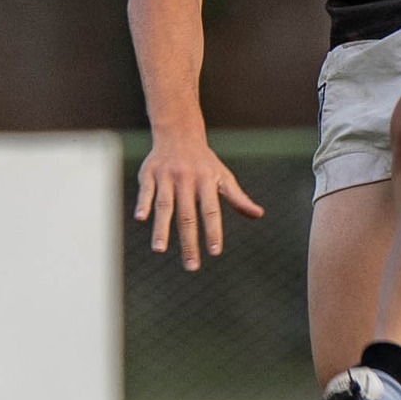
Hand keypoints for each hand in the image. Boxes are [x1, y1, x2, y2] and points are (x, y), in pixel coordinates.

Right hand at [133, 131, 264, 269]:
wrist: (179, 133)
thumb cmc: (205, 162)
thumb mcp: (223, 177)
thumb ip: (238, 198)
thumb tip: (259, 215)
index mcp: (207, 181)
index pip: (211, 210)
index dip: (213, 231)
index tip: (215, 252)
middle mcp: (187, 179)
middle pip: (187, 214)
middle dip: (189, 241)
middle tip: (191, 266)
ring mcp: (167, 176)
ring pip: (165, 205)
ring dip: (162, 228)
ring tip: (160, 250)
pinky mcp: (149, 173)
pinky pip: (146, 191)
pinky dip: (143, 203)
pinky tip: (141, 219)